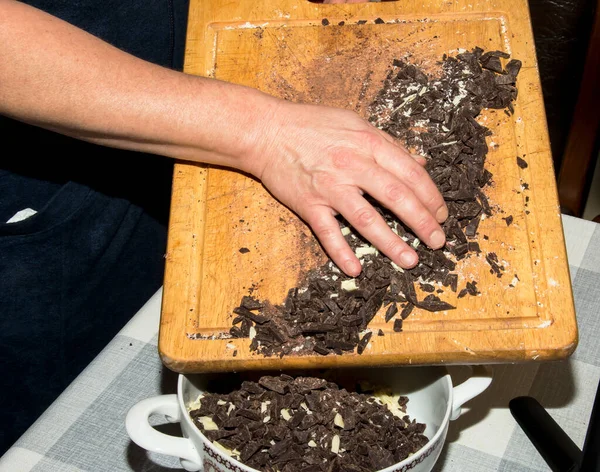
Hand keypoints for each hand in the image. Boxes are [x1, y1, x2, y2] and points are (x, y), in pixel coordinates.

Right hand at [251, 101, 447, 276]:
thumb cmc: (312, 125)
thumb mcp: (355, 124)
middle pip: (397, 198)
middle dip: (422, 222)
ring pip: (366, 220)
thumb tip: (420, 161)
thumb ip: (388, 144)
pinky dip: (340, 253)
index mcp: (368, 143)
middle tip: (438, 242)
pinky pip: (327, 233)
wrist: (267, 132)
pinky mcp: (308, 205)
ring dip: (391, 243)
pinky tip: (355, 270)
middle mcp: (352, 166)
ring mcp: (330, 188)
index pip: (410, 173)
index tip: (442, 214)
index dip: (431, 196)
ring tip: (410, 260)